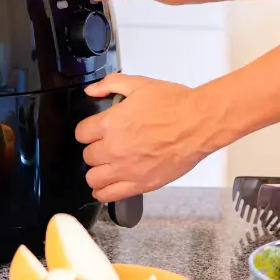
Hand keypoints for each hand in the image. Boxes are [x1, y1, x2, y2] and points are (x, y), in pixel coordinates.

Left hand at [76, 74, 220, 201]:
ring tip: (106, 167)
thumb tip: (92, 91)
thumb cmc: (175, 105)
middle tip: (106, 147)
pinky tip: (106, 187)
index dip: (88, 131)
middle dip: (95, 150)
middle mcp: (114, 148)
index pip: (81, 134)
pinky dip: (104, 192)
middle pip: (87, 157)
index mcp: (110, 123)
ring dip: (97, 172)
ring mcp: (126, 169)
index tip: (95, 132)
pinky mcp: (141, 184)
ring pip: (93, 179)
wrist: (198, 123)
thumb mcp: (140, 84)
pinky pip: (110, 195)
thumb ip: (111, 84)